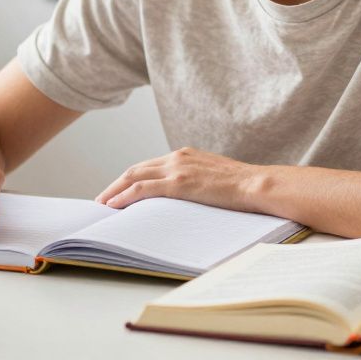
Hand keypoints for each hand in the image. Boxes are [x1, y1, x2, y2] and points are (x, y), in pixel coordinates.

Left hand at [95, 147, 260, 210]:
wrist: (258, 185)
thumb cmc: (243, 187)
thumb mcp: (214, 179)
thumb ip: (197, 183)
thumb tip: (187, 199)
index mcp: (185, 155)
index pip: (149, 166)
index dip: (130, 179)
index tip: (119, 190)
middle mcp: (177, 157)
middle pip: (136, 169)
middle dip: (116, 184)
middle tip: (102, 200)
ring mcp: (177, 169)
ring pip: (134, 177)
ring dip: (114, 191)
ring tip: (102, 205)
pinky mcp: (179, 183)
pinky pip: (143, 189)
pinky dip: (124, 196)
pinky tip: (114, 206)